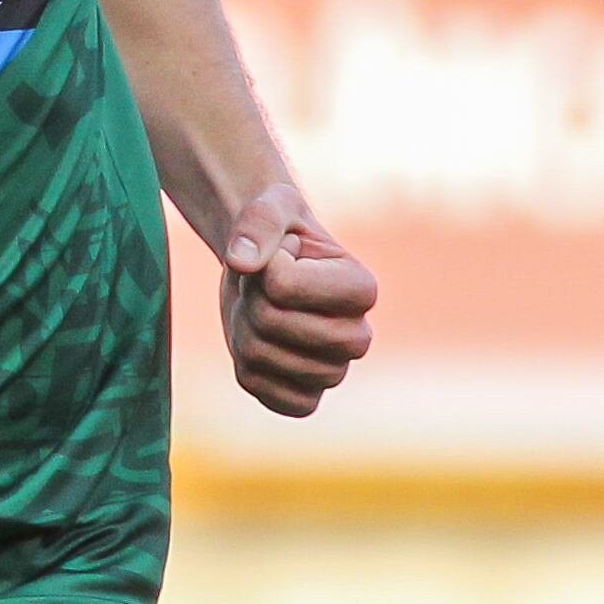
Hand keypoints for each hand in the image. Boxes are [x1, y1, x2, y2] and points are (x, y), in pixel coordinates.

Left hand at [220, 181, 377, 415]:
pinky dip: (245, 366)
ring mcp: (333, 372)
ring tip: (262, 308)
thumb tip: (242, 261)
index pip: (284, 285)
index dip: (265, 265)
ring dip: (242, 326)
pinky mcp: (306, 397)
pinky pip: (262, 391)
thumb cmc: (278, 231)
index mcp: (362, 288)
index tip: (280, 255)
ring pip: (257, 356)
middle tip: (264, 284)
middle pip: (270, 323)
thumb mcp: (271, 207)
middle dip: (250, 296)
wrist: (267, 265)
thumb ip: (259, 222)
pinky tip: (261, 343)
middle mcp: (357, 337)